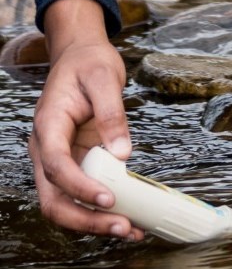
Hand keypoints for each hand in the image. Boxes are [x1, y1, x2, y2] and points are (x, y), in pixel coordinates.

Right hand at [29, 0, 143, 239]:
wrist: (81, 56)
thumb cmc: (89, 63)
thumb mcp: (104, 78)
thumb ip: (112, 115)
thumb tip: (122, 154)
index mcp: (48, 125)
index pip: (56, 164)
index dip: (79, 186)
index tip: (107, 199)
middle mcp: (48, 148)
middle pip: (54, 197)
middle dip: (85, 218)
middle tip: (121, 227)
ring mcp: (60, 158)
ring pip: (65, 203)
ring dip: (93, 222)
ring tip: (129, 231)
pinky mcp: (77, 162)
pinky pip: (83, 193)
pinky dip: (101, 210)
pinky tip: (129, 217)